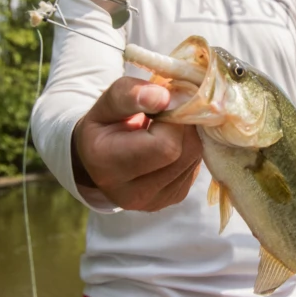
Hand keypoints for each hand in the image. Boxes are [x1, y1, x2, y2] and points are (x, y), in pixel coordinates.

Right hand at [72, 76, 202, 211]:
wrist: (100, 159)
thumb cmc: (104, 125)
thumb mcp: (106, 103)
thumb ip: (129, 95)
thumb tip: (164, 97)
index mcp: (108, 165)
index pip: (164, 145)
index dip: (172, 117)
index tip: (161, 104)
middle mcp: (132, 193)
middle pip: (185, 152)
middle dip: (182, 125)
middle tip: (167, 113)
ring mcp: (155, 201)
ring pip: (194, 158)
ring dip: (188, 135)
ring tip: (167, 126)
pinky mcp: (173, 198)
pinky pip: (195, 166)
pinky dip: (188, 148)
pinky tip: (170, 142)